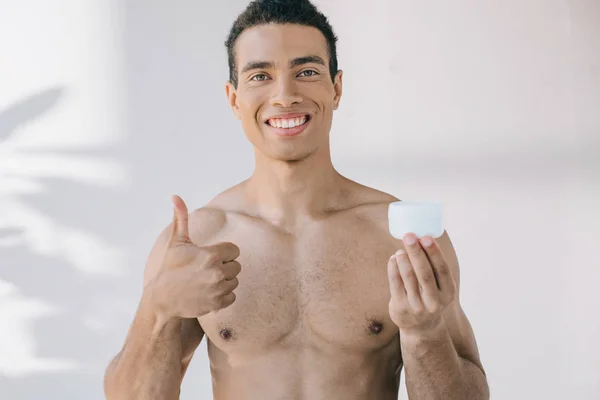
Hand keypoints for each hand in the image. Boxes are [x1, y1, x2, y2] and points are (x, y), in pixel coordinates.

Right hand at [148, 195, 240, 319]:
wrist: (162, 299)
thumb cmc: (170, 268)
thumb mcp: (176, 242)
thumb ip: (181, 218)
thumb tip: (175, 196)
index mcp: (211, 255)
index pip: (234, 250)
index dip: (223, 252)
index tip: (209, 256)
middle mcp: (217, 272)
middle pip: (236, 265)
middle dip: (225, 266)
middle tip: (206, 270)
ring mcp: (218, 289)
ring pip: (235, 281)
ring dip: (224, 281)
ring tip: (207, 281)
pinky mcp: (217, 304)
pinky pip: (232, 296)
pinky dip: (224, 296)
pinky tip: (209, 292)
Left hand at [387, 233, 456, 334]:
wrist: (420, 327)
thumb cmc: (429, 296)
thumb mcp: (439, 286)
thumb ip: (433, 267)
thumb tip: (421, 237)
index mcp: (448, 293)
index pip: (441, 270)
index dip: (434, 252)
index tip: (426, 237)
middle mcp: (434, 301)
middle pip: (424, 272)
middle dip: (416, 252)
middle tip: (409, 235)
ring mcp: (417, 306)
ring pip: (408, 277)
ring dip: (403, 259)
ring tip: (401, 249)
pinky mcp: (401, 307)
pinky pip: (395, 283)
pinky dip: (393, 267)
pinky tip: (393, 259)